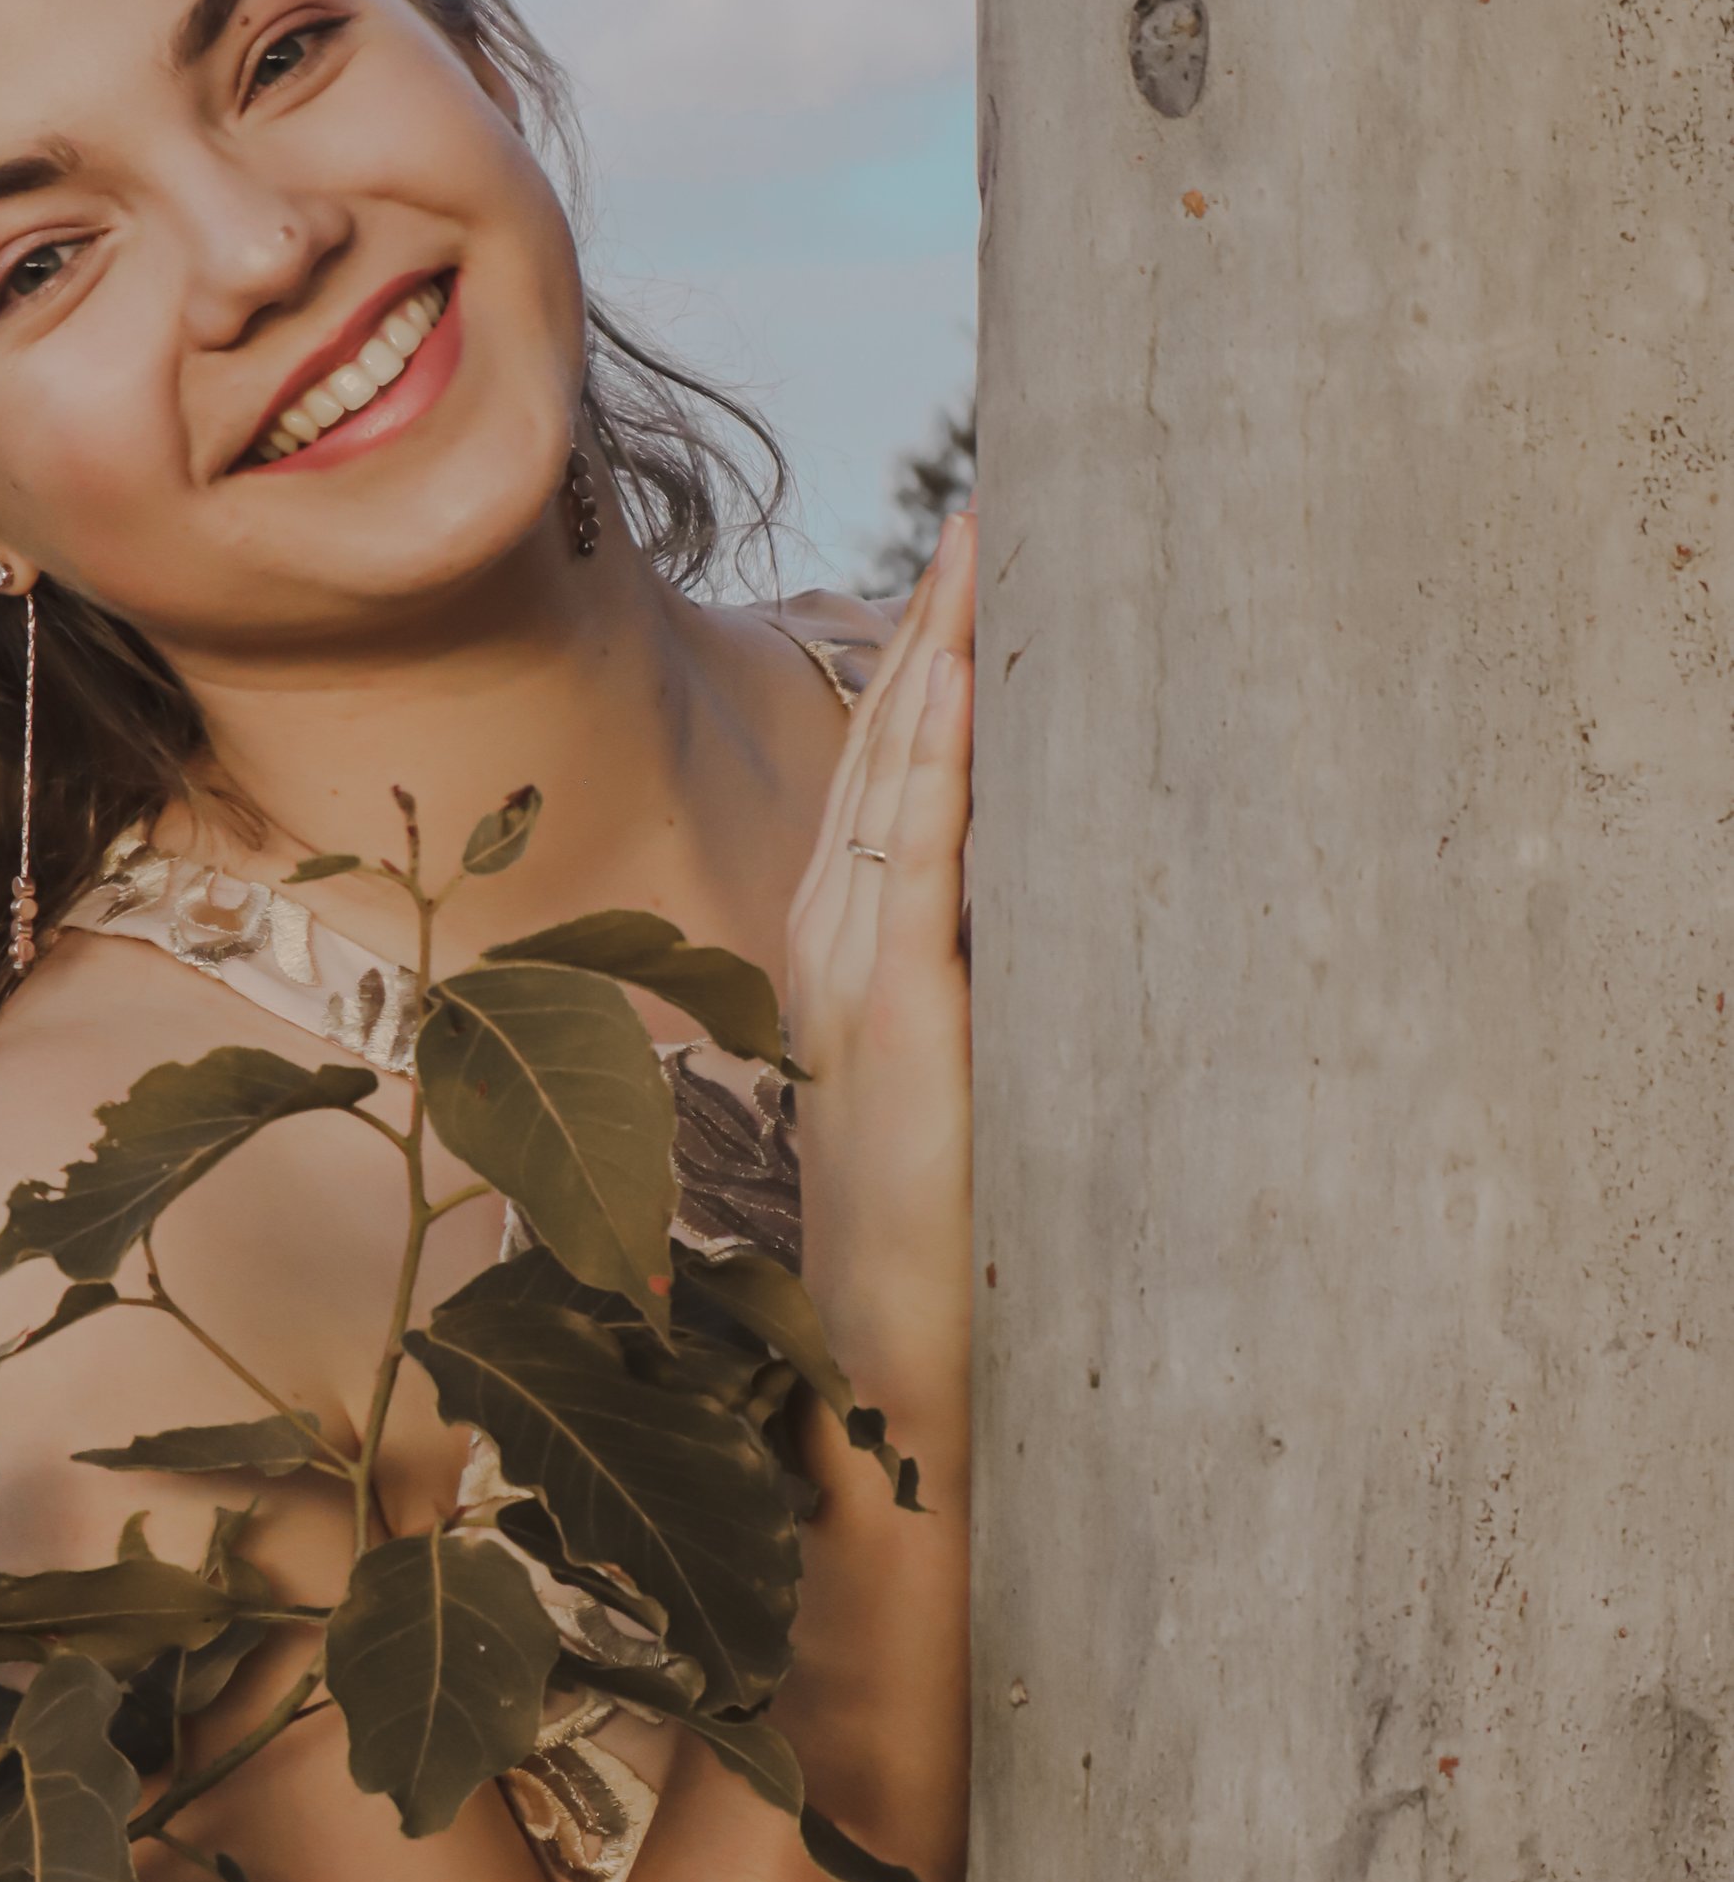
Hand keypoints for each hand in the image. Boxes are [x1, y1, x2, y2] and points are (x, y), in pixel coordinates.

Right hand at [782, 508, 974, 1448]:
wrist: (885, 1379)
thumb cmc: (936, 1258)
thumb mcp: (957, 1097)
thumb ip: (980, 1003)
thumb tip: (1056, 928)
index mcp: (835, 959)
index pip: (881, 779)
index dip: (922, 667)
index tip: (974, 567)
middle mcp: (825, 945)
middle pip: (882, 745)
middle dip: (935, 622)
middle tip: (992, 502)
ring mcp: (850, 972)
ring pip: (896, 772)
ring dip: (943, 651)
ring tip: (988, 542)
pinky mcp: (897, 1012)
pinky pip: (922, 850)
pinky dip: (945, 751)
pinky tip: (975, 675)